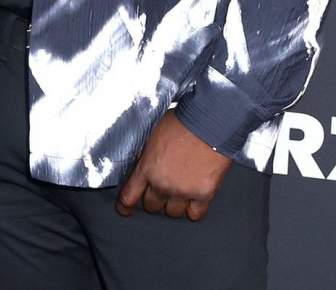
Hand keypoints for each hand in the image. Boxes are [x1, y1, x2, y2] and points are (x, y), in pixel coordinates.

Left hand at [116, 110, 231, 220]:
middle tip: (163, 185)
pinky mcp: (204, 194)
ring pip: (173, 213)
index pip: (128, 197)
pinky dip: (195, 208)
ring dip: (175, 203)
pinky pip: (195, 214)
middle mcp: (162, 183)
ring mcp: (183, 191)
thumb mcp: (153, 130)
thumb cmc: (182, 120)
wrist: (209, 120)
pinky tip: (195, 195)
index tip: (126, 208)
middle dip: (155, 197)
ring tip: (181, 188)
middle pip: (152, 206)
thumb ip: (144, 150)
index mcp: (147, 167)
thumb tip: (138, 160)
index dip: (125, 205)